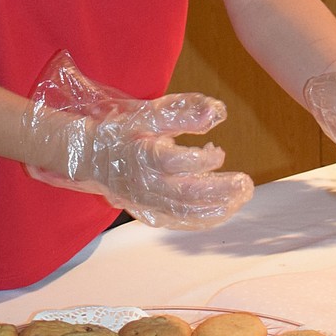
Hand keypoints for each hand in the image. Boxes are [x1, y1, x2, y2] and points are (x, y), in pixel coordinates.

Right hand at [21, 51, 253, 228]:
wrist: (90, 157)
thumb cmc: (122, 131)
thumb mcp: (149, 115)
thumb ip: (183, 114)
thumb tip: (218, 113)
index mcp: (145, 156)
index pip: (178, 162)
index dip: (204, 159)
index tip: (218, 150)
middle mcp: (147, 184)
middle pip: (188, 194)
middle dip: (221, 191)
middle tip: (245, 184)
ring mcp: (147, 202)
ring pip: (186, 213)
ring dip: (217, 209)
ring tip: (239, 197)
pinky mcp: (148, 212)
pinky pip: (178, 222)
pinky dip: (201, 220)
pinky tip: (220, 212)